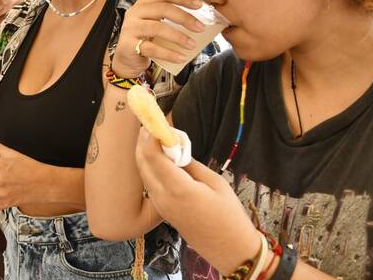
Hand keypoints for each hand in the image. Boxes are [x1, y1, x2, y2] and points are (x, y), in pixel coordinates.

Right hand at [112, 0, 205, 77]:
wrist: (127, 59)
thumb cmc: (146, 39)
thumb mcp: (156, 24)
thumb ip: (170, 19)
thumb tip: (200, 20)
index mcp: (144, 3)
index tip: (200, 5)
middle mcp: (135, 12)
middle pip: (163, 9)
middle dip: (184, 18)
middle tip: (200, 28)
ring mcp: (130, 28)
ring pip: (157, 28)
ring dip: (178, 37)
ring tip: (192, 45)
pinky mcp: (128, 45)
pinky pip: (152, 48)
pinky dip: (169, 54)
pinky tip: (181, 58)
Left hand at [135, 129, 259, 273]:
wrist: (229, 250)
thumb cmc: (229, 216)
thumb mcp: (215, 183)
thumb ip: (190, 164)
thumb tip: (174, 149)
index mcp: (178, 189)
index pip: (153, 156)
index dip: (150, 136)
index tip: (154, 122)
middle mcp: (162, 197)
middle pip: (143, 163)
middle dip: (143, 142)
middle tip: (150, 125)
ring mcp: (159, 206)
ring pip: (144, 173)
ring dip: (145, 154)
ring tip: (155, 137)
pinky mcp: (161, 211)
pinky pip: (150, 184)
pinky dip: (151, 167)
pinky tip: (160, 158)